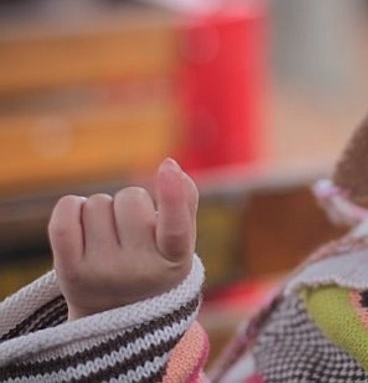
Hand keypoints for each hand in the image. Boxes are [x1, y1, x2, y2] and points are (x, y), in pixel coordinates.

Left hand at [48, 158, 198, 319]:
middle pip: (131, 199)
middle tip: (134, 230)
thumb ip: (185, 204)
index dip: (172, 194)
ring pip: (98, 203)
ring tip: (111, 237)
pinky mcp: (69, 271)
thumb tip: (171, 166)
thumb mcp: (179, 243)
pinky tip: (81, 221)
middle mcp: (138, 270)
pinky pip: (66, 215)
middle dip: (131, 204)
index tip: (168, 167)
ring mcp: (102, 272)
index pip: (175, 226)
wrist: (117, 319)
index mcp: (174, 260)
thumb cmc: (156, 265)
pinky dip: (71, 207)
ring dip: (104, 211)